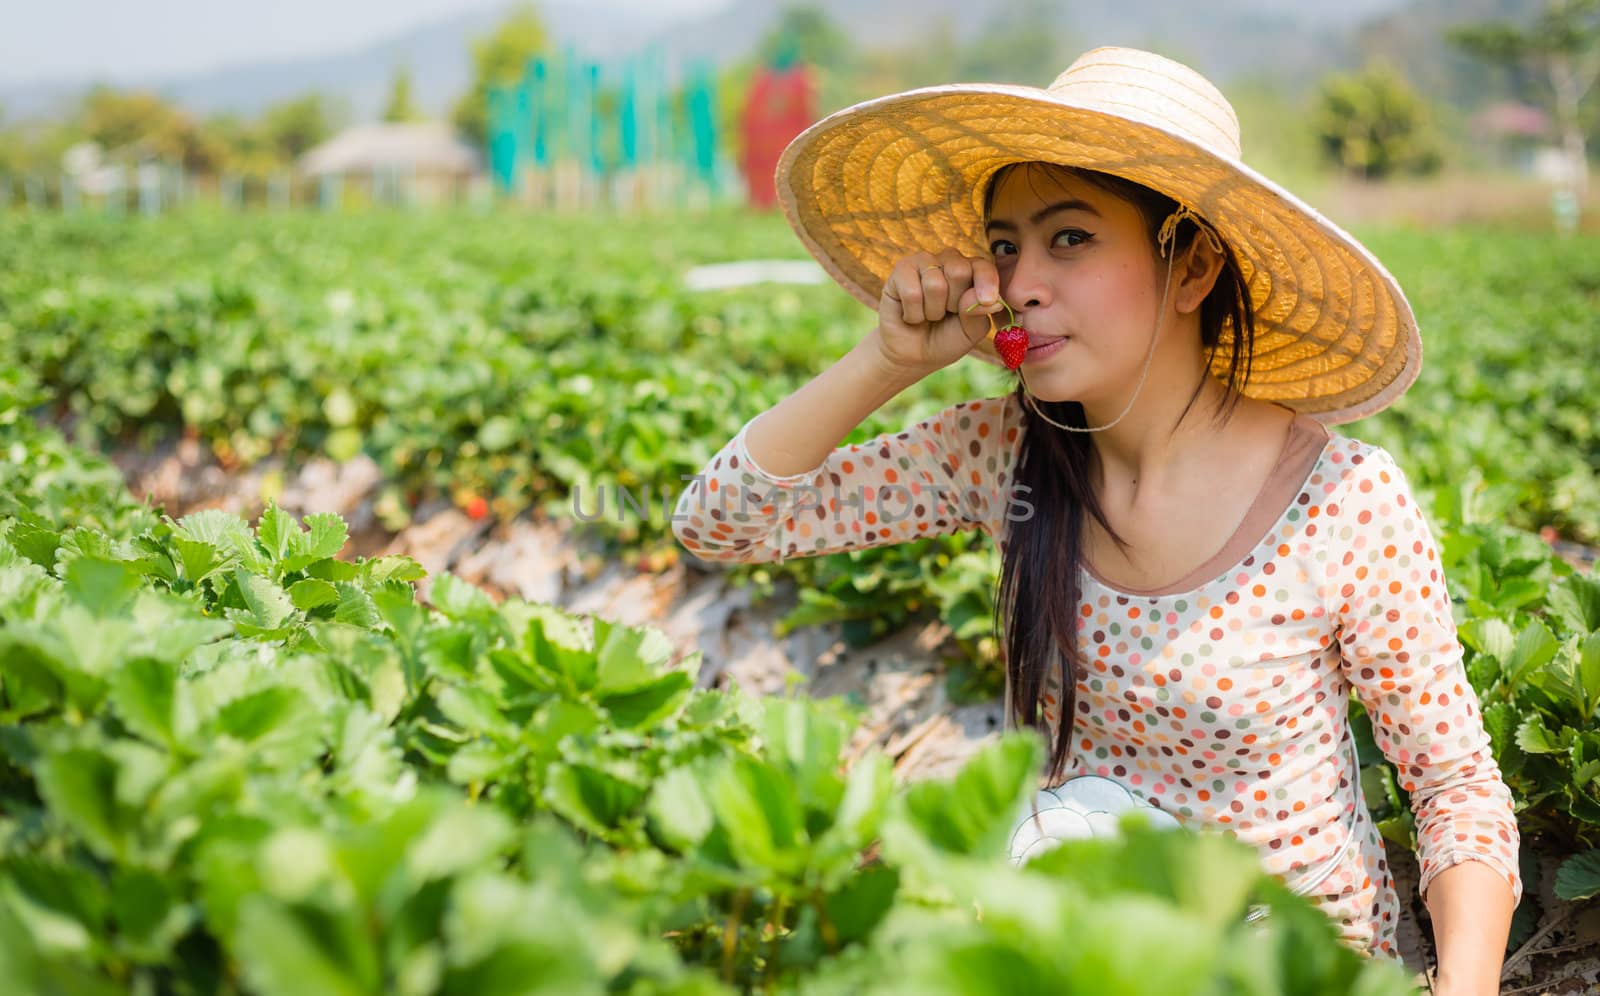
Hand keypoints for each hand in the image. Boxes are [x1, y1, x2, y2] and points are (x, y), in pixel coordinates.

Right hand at [873, 249, 1006, 377]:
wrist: (912, 354)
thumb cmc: (945, 339)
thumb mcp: (970, 333)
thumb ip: (979, 314)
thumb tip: (990, 300)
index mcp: (972, 272)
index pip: (983, 266)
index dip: (987, 282)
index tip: (987, 301)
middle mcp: (949, 261)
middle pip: (959, 271)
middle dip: (954, 303)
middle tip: (946, 313)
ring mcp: (924, 262)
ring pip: (935, 284)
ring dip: (932, 312)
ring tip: (928, 315)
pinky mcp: (901, 270)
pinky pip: (912, 293)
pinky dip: (913, 314)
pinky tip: (911, 314)